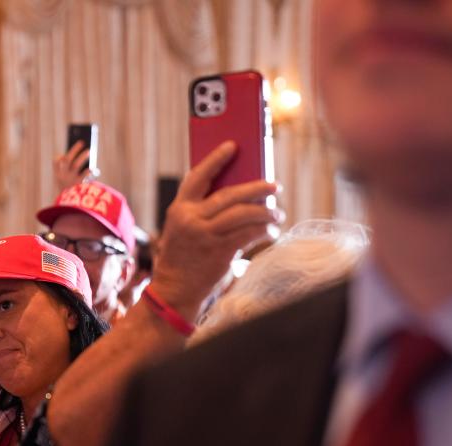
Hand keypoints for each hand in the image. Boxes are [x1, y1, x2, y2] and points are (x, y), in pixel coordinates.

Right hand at [53, 141, 97, 191]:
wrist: (72, 208)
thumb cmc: (72, 193)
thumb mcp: (68, 183)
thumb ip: (72, 171)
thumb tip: (84, 155)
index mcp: (58, 175)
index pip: (56, 162)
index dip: (59, 156)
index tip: (65, 154)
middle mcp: (63, 176)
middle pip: (67, 159)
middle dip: (74, 149)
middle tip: (82, 142)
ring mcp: (70, 180)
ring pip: (75, 165)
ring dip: (82, 157)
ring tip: (89, 151)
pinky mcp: (78, 185)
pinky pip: (84, 175)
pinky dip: (88, 171)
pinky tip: (93, 168)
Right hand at [150, 141, 281, 319]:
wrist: (174, 292)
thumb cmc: (183, 260)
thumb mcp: (183, 231)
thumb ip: (203, 212)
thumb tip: (242, 196)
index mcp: (179, 210)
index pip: (197, 177)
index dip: (215, 160)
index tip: (232, 146)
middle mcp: (190, 219)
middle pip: (229, 194)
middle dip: (256, 188)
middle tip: (274, 185)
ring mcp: (205, 235)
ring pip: (243, 213)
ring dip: (266, 211)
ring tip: (277, 212)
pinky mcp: (219, 252)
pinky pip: (249, 233)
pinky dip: (264, 230)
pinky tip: (271, 231)